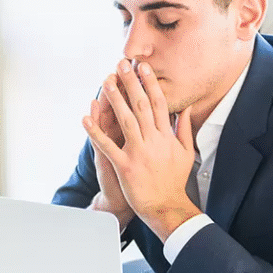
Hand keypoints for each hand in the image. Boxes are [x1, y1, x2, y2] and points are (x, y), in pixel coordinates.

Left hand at [82, 60, 197, 240]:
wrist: (166, 207)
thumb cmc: (174, 180)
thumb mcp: (186, 152)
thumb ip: (184, 128)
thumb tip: (186, 108)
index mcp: (166, 136)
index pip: (158, 103)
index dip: (150, 84)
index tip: (143, 68)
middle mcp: (153, 141)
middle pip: (141, 106)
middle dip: (131, 83)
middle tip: (122, 65)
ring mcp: (138, 153)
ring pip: (125, 120)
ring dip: (115, 99)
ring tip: (106, 81)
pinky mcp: (125, 166)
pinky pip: (107, 147)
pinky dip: (95, 132)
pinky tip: (85, 118)